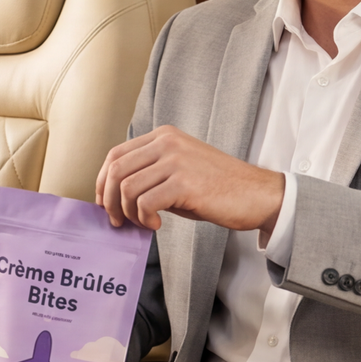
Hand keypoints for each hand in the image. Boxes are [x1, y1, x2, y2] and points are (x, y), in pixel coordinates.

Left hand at [95, 124, 285, 233]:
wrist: (258, 195)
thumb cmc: (218, 188)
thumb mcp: (179, 172)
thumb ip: (149, 176)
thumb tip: (115, 197)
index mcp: (163, 136)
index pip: (116, 154)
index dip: (102, 181)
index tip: (104, 203)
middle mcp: (167, 143)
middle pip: (116, 170)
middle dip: (109, 200)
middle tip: (117, 221)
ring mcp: (176, 161)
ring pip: (127, 188)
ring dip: (129, 213)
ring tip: (144, 223)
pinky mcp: (184, 183)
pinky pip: (145, 203)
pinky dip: (145, 219)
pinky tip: (158, 225)